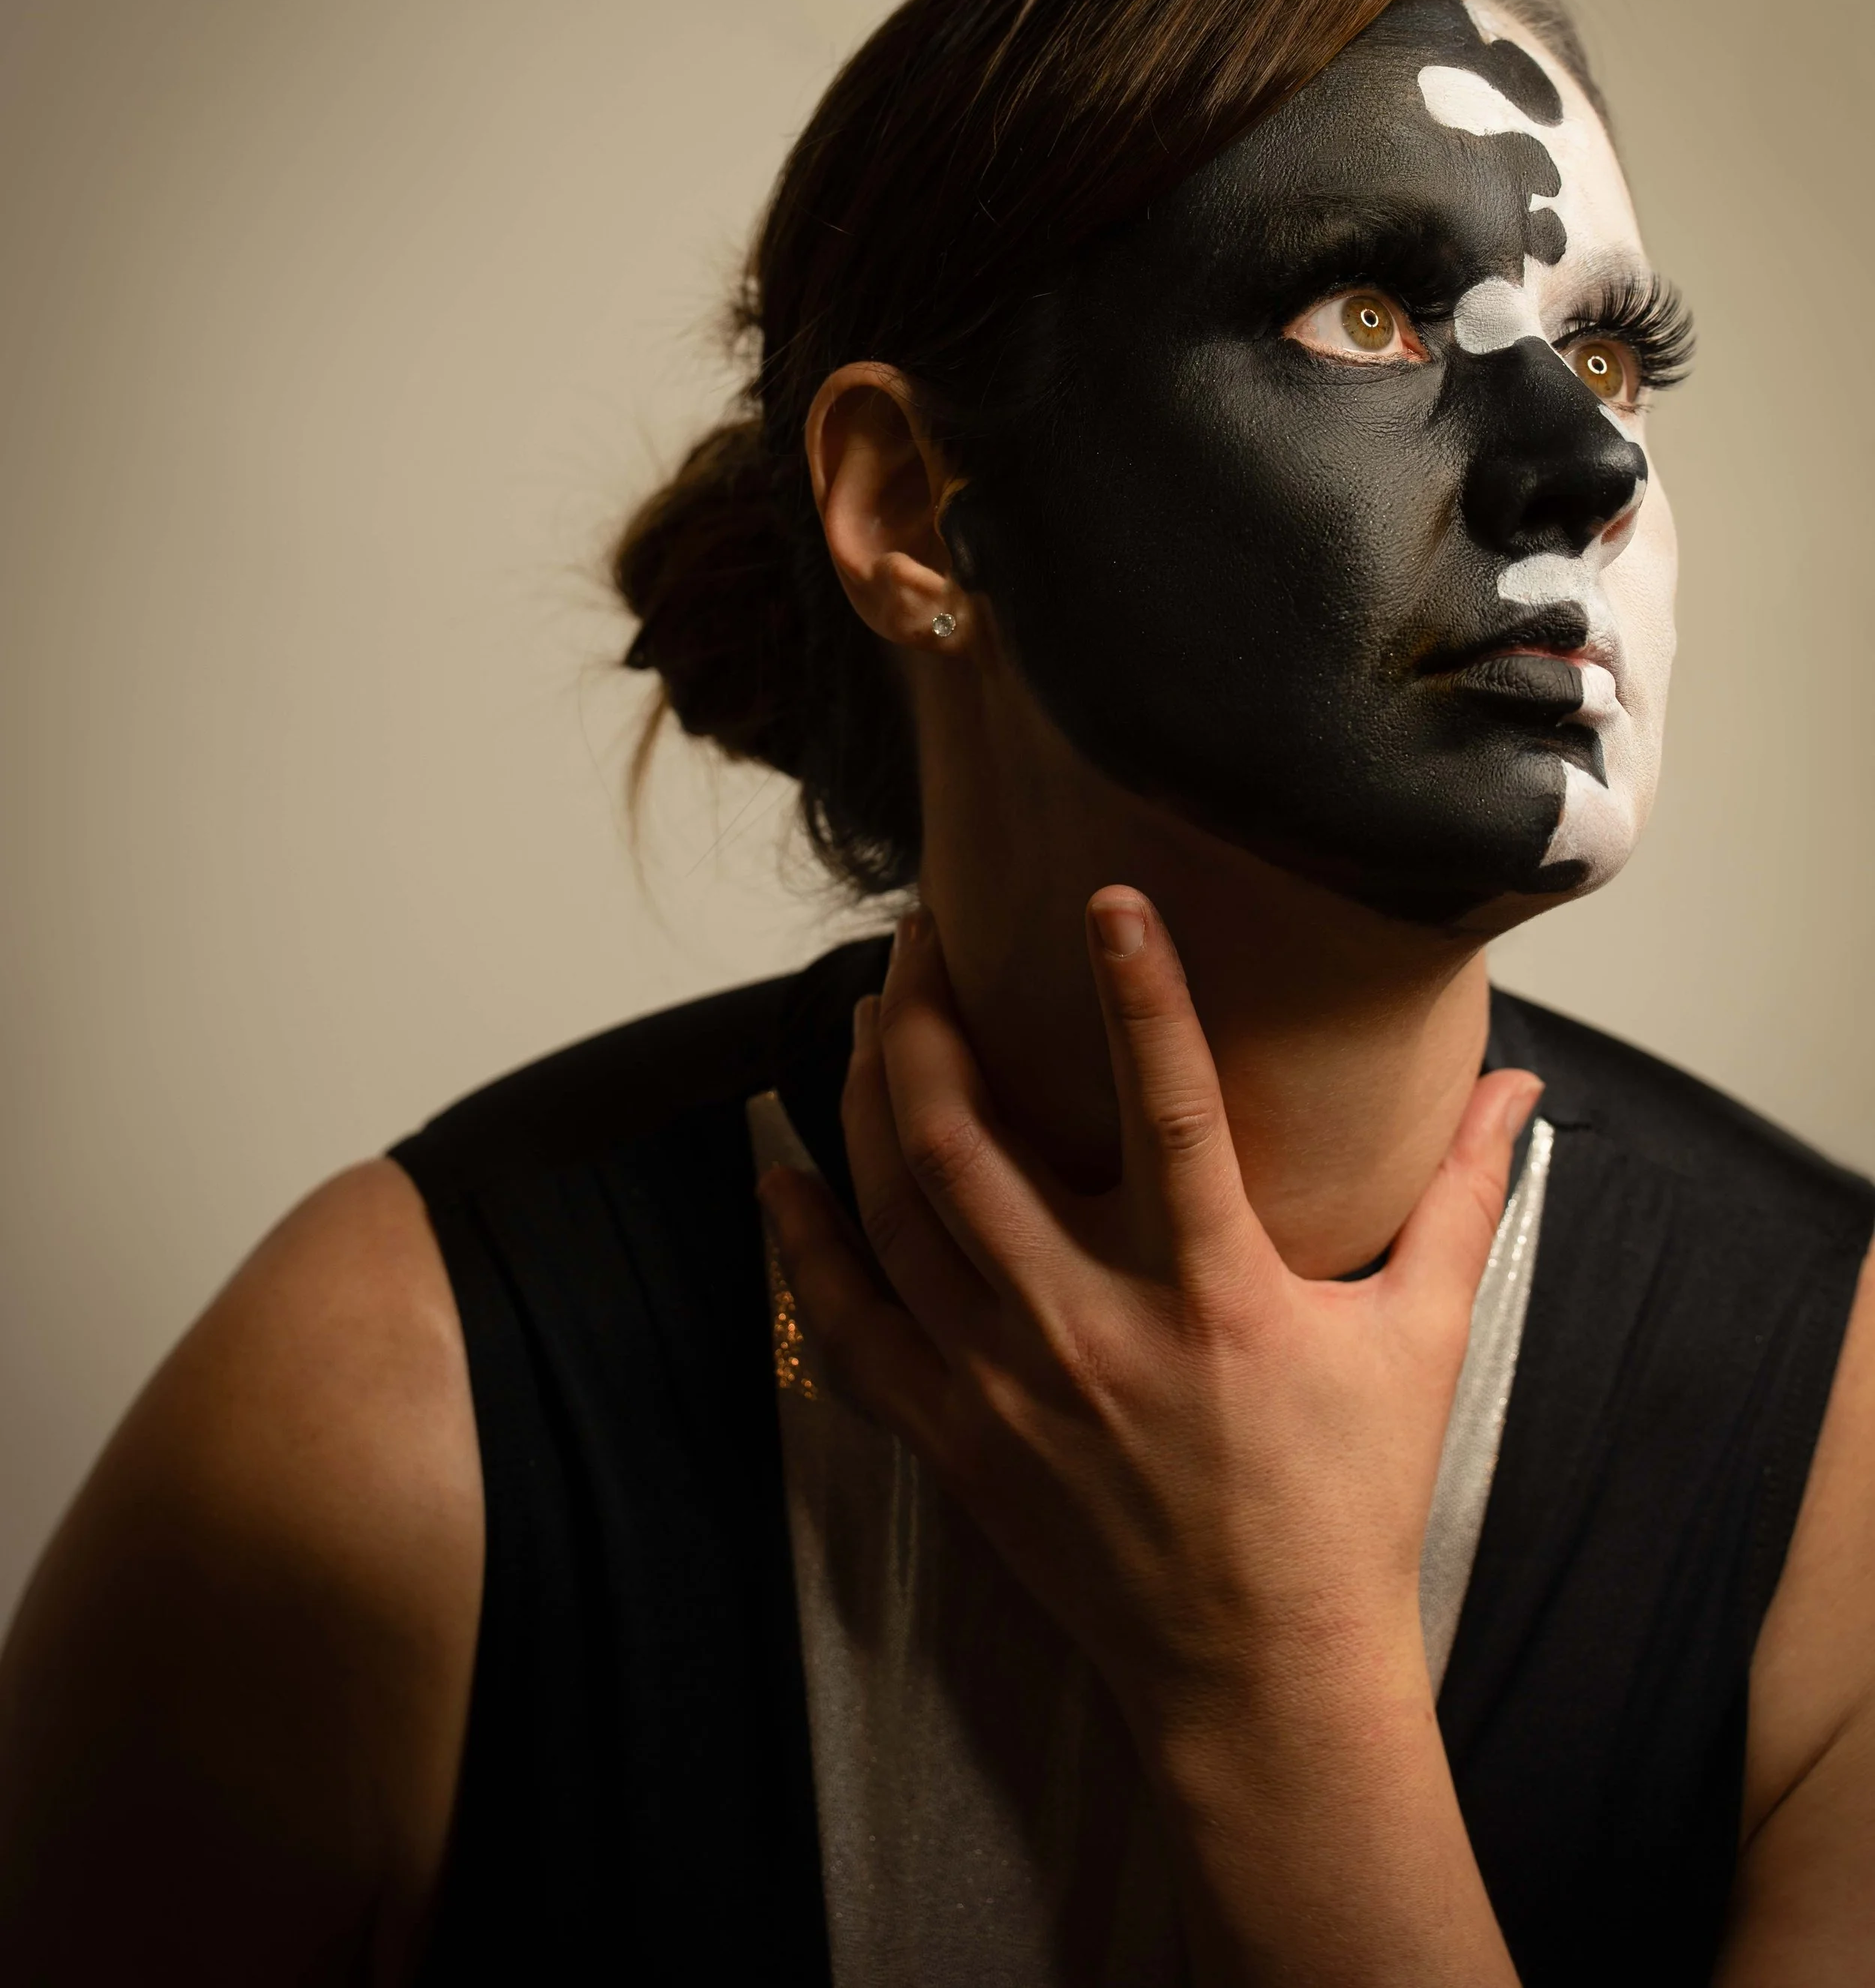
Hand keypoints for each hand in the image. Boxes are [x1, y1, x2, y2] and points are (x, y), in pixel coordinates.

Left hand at [760, 890, 1540, 1735]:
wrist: (1259, 1676)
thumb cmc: (1345, 1505)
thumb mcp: (1418, 1342)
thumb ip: (1457, 1200)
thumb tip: (1512, 1088)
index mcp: (1213, 1292)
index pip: (1168, 1106)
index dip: (1137, 991)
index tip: (1104, 895)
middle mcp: (1090, 1326)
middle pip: (967, 1139)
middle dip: (929, 1016)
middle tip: (924, 932)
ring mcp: (1005, 1385)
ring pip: (896, 1209)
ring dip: (866, 1095)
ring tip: (869, 1011)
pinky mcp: (954, 1439)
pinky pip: (848, 1328)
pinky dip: (803, 1245)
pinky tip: (777, 1172)